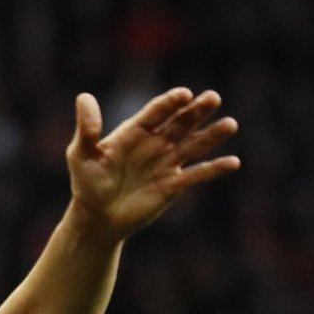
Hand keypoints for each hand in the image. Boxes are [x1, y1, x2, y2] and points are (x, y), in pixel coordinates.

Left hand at [66, 87, 239, 238]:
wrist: (96, 218)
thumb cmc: (86, 184)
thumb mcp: (81, 155)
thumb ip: (87, 129)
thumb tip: (83, 97)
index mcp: (135, 131)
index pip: (156, 112)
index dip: (170, 103)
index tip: (184, 94)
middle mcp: (155, 143)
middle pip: (180, 123)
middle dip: (196, 111)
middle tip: (213, 98)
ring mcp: (166, 163)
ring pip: (194, 145)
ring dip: (212, 135)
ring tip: (230, 124)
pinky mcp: (173, 186)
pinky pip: (196, 175)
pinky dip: (214, 169)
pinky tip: (232, 162)